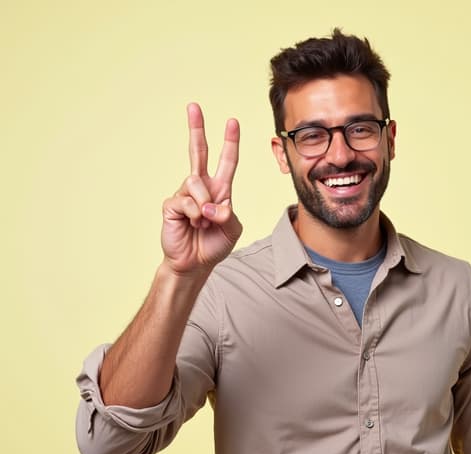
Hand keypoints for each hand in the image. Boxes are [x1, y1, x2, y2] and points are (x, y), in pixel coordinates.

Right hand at [161, 103, 242, 275]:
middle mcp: (202, 187)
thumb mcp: (232, 228)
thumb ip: (228, 213)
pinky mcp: (172, 205)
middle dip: (196, 128)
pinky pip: (186, 200)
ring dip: (205, 204)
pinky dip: (196, 214)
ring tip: (204, 222)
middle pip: (198, 152)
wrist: (195, 264)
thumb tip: (212, 204)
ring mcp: (185, 194)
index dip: (230, 142)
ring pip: (196, 182)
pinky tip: (193, 224)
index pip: (226, 161)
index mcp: (220, 189)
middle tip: (193, 106)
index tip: (232, 122)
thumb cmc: (214, 245)